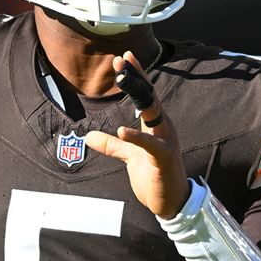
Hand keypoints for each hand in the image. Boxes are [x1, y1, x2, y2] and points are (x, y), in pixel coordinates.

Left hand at [85, 52, 189, 218]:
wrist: (171, 202)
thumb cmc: (154, 176)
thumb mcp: (129, 157)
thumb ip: (112, 145)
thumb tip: (89, 136)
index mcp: (156, 126)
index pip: (146, 95)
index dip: (136, 76)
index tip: (124, 58)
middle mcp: (163, 129)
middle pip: (150, 96)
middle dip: (136, 77)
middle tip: (122, 59)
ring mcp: (166, 142)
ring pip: (154, 113)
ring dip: (139, 95)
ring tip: (122, 80)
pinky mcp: (163, 159)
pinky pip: (151, 145)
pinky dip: (137, 137)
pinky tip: (123, 130)